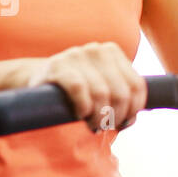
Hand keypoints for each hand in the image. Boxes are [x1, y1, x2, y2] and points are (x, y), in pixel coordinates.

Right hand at [27, 42, 145, 131]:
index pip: (137, 85)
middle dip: (115, 116)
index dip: (134, 109)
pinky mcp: (57, 66)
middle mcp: (96, 50)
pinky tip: (80, 114)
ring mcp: (76, 55)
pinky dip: (83, 107)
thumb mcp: (102, 84)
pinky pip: (79, 89)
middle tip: (104, 126)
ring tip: (92, 124)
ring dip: (98, 117)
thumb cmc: (78, 88)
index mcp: (112, 52)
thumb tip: (135, 116)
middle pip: (121, 93)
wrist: (40, 79)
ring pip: (102, 93)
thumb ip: (121, 94)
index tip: (123, 122)